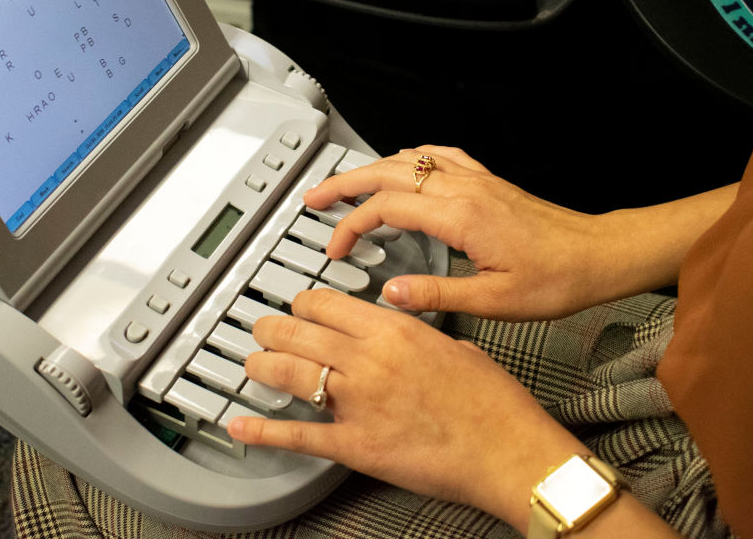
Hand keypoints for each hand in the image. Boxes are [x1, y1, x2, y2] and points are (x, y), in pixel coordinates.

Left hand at [227, 287, 582, 528]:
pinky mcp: (356, 446)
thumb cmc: (494, 405)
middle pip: (299, 331)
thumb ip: (421, 337)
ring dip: (263, 365)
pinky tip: (243, 428)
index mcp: (396, 330)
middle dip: (272, 327)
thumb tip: (407, 337)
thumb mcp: (457, 347)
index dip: (304, 302)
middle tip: (263, 328)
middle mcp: (370, 360)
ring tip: (252, 364)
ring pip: (291, 372)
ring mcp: (359, 403)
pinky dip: (264, 433)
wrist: (509, 451)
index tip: (298, 305)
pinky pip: (299, 436)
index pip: (328, 303)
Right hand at [304, 146, 737, 321]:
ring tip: (343, 183)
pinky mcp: (487, 181)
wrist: (600, 255)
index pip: (386, 208)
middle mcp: (464, 189)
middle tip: (313, 197)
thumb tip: (391, 294)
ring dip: (370, 169)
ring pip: (408, 160)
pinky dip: (407, 158)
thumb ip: (438, 295)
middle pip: (386, 172)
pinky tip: (400, 166)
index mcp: (460, 216)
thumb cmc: (558, 278)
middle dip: (343, 183)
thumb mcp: (495, 302)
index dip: (351, 226)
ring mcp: (476, 180)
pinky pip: (437, 155)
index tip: (337, 249)